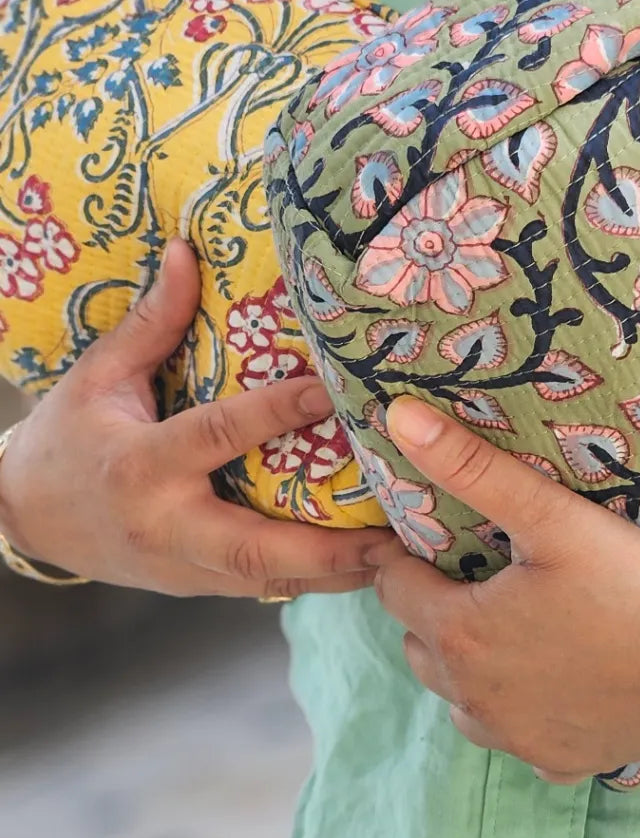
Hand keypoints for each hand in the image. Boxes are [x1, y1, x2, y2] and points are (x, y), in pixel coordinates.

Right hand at [0, 240, 399, 597]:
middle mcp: (164, 525)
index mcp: (140, 465)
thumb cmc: (67, 436)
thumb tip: (187, 249)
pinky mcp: (193, 588)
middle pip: (254, 548)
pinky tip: (366, 567)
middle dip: (325, 549)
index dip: (277, 412)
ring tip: (403, 557)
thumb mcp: (98, 375)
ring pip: (267, 582)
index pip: (219, 434)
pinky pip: (260, 588)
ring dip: (335, 575)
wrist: (23, 516)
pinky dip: (312, 580)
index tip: (334, 388)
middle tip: (393, 534)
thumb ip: (151, 322)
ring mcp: (180, 568)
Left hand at [370, 398, 639, 782]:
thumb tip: (398, 417)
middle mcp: (472, 698)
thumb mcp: (551, 516)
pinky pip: (515, 737)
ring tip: (514, 625)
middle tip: (480, 573)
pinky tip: (556, 680)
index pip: (394, 587)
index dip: (408, 556)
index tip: (436, 535)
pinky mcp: (557, 762)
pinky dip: (520, 711)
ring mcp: (514, 738)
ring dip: (469, 666)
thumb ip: (471, 467)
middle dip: (434, 608)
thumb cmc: (634, 583)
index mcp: (458, 633)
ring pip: (459, 699)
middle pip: (418, 645)